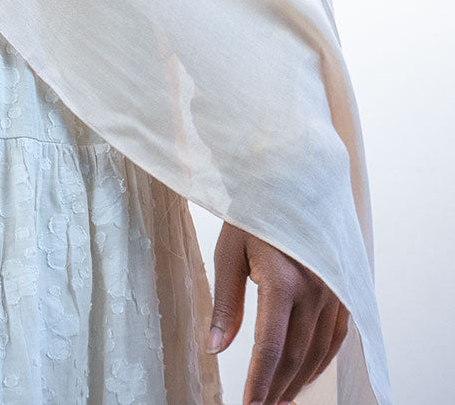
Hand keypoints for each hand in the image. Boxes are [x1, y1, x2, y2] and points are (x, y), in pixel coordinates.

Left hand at [207, 221, 349, 404]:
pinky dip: (321, 360)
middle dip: (276, 387)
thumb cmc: (255, 209)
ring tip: (278, 397)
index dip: (258, 382)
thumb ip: (226, 303)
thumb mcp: (230, 250)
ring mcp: (334, 290)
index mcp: (282, 281)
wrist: (295, 175)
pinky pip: (336, 336)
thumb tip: (214, 349)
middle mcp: (315, 289)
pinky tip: (304, 372)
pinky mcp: (344, 287)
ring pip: (318, 351)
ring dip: (298, 379)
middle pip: (295, 355)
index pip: (269, 347)